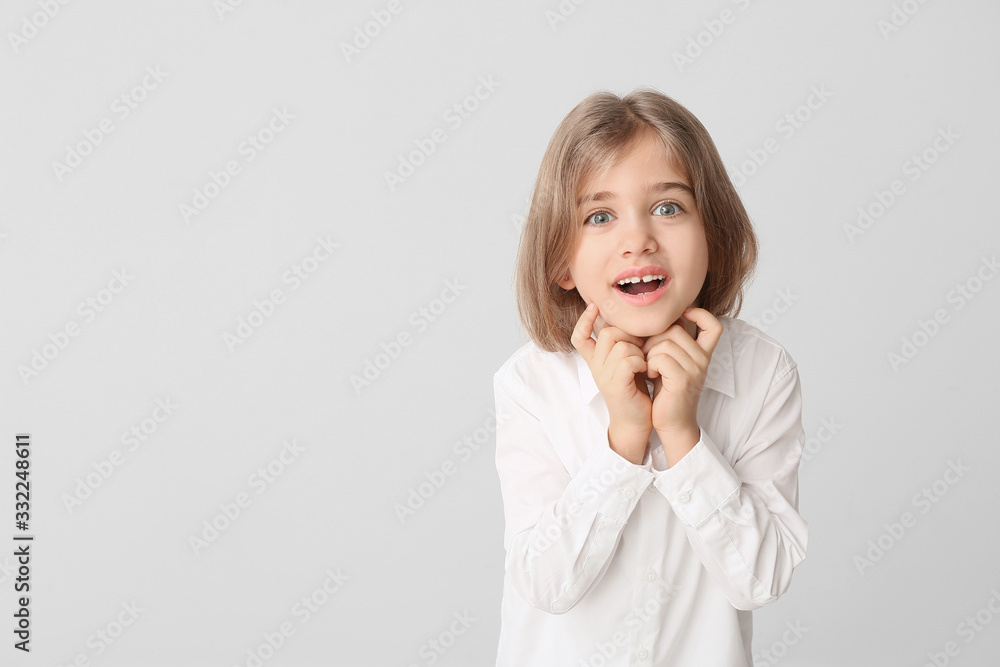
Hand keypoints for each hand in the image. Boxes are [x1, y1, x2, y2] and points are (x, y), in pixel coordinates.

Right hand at [571, 304, 651, 458]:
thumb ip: (624, 344)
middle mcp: (596, 367)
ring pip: (621, 345)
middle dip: (630, 335)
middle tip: (641, 348)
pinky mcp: (615, 385)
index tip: (594, 306)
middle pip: (608, 333)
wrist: (636, 422)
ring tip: (644, 363)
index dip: (584, 321)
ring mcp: (604, 376)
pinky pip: (628, 360)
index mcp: (595, 361)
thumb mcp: (627, 363)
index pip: (579, 337)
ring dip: (639, 351)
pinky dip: (641, 362)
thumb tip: (631, 319)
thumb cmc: (636, 391)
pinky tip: (646, 371)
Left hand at [641, 308, 722, 435]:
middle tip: (647, 356)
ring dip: (649, 354)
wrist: (672, 423)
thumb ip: (670, 342)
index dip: (700, 314)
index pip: (713, 325)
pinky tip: (651, 375)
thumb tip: (658, 319)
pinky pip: (661, 358)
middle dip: (654, 339)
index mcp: (703, 353)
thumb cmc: (667, 392)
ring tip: (650, 368)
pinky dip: (650, 364)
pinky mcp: (683, 379)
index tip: (681, 319)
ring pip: (665, 343)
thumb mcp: (670, 362)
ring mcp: (695, 369)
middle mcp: (703, 359)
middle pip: (675, 329)